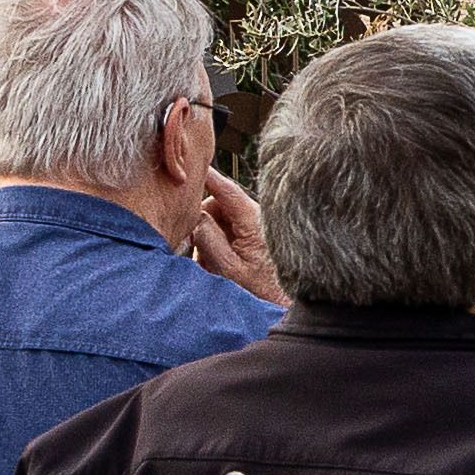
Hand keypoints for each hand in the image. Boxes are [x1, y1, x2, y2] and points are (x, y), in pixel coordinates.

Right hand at [190, 167, 284, 300]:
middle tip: (193, 248)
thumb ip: (208, 240)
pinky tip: (217, 267)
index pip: (226, 189)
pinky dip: (218, 246)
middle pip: (218, 205)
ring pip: (221, 220)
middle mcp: (256, 219)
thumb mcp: (229, 269)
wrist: (286, 309)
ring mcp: (255, 229)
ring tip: (208, 266)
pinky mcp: (254, 240)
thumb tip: (193, 215)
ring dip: (208, 238)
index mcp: (253, 221)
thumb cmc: (262, 292)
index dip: (206, 176)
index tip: (188, 165)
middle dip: (202, 222)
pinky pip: (229, 233)